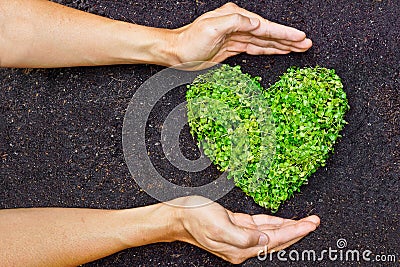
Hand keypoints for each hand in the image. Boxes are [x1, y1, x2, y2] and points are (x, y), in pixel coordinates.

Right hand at [169, 196, 319, 263]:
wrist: (180, 215)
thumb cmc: (195, 218)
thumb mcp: (218, 227)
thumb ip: (243, 236)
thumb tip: (264, 240)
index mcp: (240, 248)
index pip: (274, 242)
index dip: (294, 232)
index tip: (309, 225)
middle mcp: (243, 245)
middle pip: (277, 240)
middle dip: (297, 230)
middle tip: (314, 222)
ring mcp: (241, 237)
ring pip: (272, 233)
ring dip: (289, 227)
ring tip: (306, 221)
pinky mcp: (238, 227)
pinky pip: (262, 226)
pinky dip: (275, 223)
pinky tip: (284, 221)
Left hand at [171, 2, 312, 68]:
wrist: (177, 52)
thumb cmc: (190, 41)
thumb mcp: (211, 28)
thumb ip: (235, 22)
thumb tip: (256, 23)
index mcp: (235, 17)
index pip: (264, 26)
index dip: (283, 32)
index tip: (299, 37)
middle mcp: (238, 24)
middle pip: (268, 33)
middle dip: (288, 39)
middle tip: (306, 44)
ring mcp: (237, 36)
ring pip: (264, 41)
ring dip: (282, 44)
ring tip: (299, 47)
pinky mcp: (233, 47)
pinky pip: (255, 48)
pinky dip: (269, 49)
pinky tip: (279, 50)